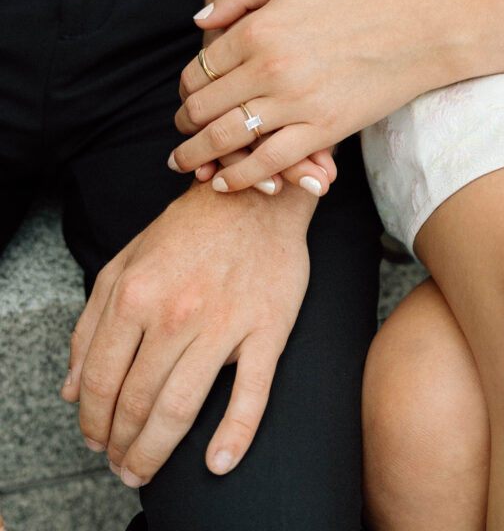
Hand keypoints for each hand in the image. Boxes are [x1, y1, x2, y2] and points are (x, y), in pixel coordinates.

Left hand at [62, 180, 313, 486]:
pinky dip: (234, 435)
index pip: (102, 379)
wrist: (255, 198)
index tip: (94, 440)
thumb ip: (92, 324)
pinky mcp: (267, 329)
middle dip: (121, 443)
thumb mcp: (126, 263)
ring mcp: (224, 323)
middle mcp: (176, 311)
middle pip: (137, 401)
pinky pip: (251, 393)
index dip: (93, 421)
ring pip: (182, 407)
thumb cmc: (189, 230)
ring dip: (156, 451)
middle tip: (120, 464)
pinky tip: (217, 463)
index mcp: (136, 293)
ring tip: (145, 470)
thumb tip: (73, 389)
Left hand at [171, 0, 431, 190]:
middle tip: (180, 135)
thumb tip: (198, 23)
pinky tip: (224, 182)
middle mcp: (268, 67)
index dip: (184, 90)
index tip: (185, 100)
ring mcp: (294, 102)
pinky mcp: (322, 130)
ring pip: (226, 138)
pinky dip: (239, 177)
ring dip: (197, 156)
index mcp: (257, 29)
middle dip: (183, 126)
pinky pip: (267, 162)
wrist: (413, 29)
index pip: (199, 70)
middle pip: (203, 107)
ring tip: (186, 164)